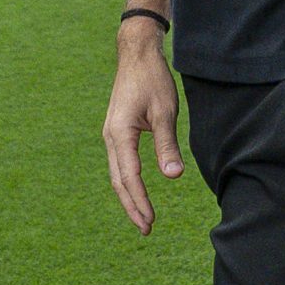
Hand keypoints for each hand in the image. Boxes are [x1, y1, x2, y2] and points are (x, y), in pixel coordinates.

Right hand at [104, 20, 183, 234]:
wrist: (137, 55)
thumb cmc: (152, 80)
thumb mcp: (165, 112)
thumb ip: (167, 145)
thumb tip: (173, 177)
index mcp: (120, 133)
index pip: (129, 176)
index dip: (140, 201)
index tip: (151, 221)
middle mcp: (111, 136)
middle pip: (118, 180)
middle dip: (131, 206)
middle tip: (146, 229)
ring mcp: (111, 133)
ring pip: (117, 173)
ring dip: (128, 196)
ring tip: (142, 217)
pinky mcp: (117, 130)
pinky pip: (120, 162)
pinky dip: (127, 181)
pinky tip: (136, 190)